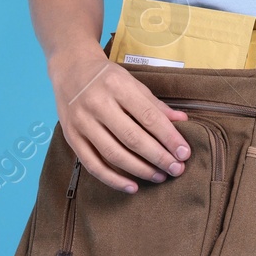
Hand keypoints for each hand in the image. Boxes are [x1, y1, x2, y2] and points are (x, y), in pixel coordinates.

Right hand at [48, 50, 190, 193]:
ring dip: (140, 170)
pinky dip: (113, 179)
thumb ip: (154, 104)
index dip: (169, 137)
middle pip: (132, 138)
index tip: (184, 153)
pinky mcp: (71, 137)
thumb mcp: (132, 81)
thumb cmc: (106, 77)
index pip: (148, 116)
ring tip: (159, 176)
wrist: (71, 69)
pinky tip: (132, 186)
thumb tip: (182, 120)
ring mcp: (82, 122)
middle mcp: (97, 104)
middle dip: (158, 157)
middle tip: (177, 169)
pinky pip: (93, 164)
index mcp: (117, 86)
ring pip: (113, 154)